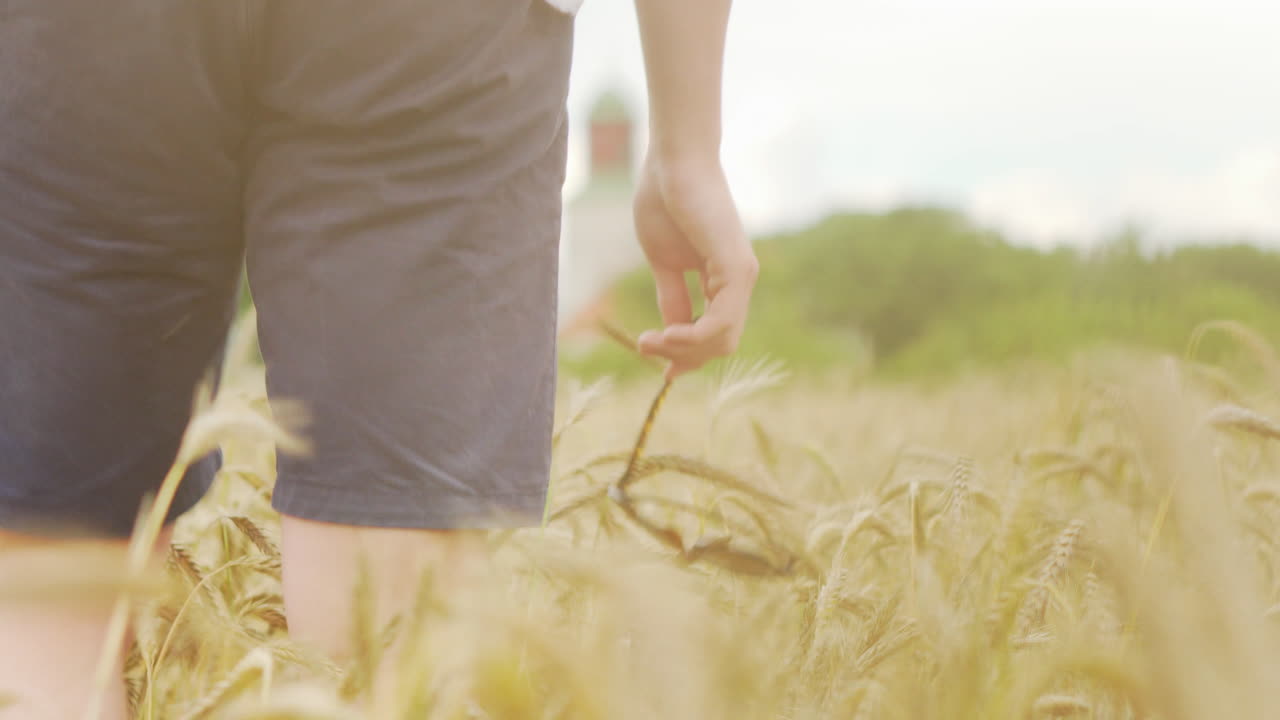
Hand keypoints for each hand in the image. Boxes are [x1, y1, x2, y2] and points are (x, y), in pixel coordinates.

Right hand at [633, 155, 757, 378]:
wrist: (671, 163)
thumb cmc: (665, 201)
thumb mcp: (664, 263)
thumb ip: (673, 298)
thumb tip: (671, 333)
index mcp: (724, 280)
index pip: (715, 334)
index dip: (687, 356)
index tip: (657, 365)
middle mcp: (739, 281)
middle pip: (720, 345)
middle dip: (681, 357)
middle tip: (645, 348)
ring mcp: (742, 275)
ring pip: (722, 340)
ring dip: (682, 351)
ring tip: (649, 341)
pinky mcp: (736, 268)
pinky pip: (721, 323)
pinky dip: (692, 339)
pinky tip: (666, 334)